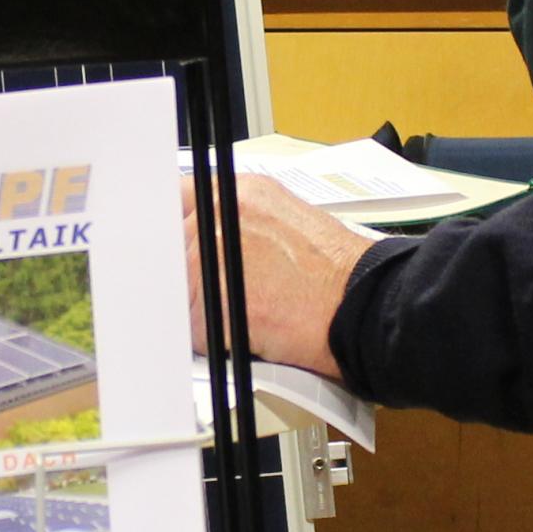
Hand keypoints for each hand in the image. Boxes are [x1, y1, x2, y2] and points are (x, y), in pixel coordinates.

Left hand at [181, 174, 372, 382]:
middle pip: (168, 251)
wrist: (364, 303)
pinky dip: (213, 339)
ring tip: (246, 307)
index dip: (173, 231)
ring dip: (200, 306)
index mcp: (237, 192)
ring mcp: (214, 259)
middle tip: (229, 288)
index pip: (173, 202)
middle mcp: (220, 217)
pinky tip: (248, 328)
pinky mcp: (214, 304)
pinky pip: (193, 327)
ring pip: (178, 291)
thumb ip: (237, 218)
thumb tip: (206, 233)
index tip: (173, 245)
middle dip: (187, 273)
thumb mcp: (284, 216)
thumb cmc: (335, 270)